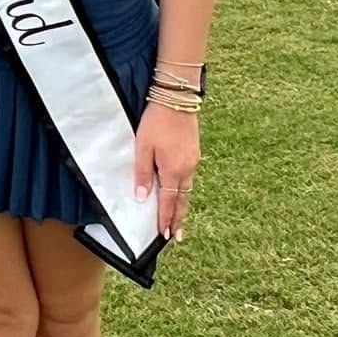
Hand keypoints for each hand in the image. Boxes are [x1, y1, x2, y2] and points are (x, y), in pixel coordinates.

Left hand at [133, 104, 199, 241]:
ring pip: (188, 190)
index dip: (166, 218)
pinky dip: (185, 192)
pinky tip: (181, 194)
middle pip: (182, 200)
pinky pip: (190, 179)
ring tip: (179, 222)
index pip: (169, 201)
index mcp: (173, 169)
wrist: (177, 99)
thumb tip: (143, 198)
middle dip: (178, 219)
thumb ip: (143, 173)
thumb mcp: (143, 146)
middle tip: (176, 237)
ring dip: (183, 207)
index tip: (165, 235)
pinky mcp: (194, 153)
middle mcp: (187, 169)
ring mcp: (193, 161)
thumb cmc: (156, 121)